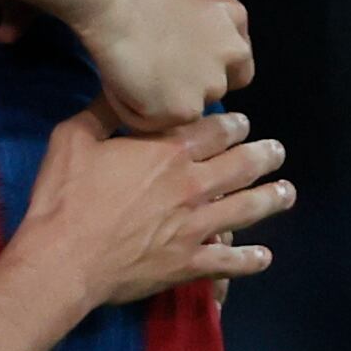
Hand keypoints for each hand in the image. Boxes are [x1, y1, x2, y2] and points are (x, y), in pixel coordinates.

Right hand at [19, 106, 293, 307]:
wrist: (64, 259)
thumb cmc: (64, 198)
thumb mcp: (73, 138)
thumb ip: (102, 111)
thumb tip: (122, 88)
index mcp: (168, 152)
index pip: (215, 131)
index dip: (233, 125)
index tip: (242, 123)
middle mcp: (193, 186)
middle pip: (242, 166)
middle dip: (263, 155)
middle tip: (276, 152)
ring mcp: (197, 226)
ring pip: (247, 209)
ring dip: (271, 199)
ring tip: (286, 193)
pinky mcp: (191, 263)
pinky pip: (230, 261)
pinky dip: (250, 259)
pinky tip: (263, 256)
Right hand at [69, 0, 253, 129]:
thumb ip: (203, 28)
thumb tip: (189, 51)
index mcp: (235, 19)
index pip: (237, 64)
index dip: (209, 70)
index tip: (182, 68)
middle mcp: (233, 53)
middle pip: (216, 89)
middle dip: (189, 88)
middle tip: (153, 75)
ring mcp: (210, 84)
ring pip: (186, 110)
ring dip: (161, 103)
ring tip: (131, 78)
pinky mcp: (182, 110)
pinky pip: (153, 122)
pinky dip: (133, 110)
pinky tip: (119, 84)